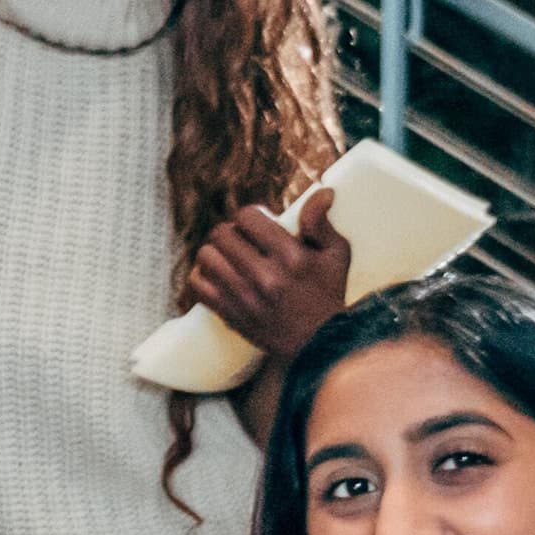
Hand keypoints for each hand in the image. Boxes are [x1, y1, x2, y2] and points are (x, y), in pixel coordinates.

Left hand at [188, 192, 353, 364]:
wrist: (321, 342)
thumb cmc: (328, 293)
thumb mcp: (336, 255)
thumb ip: (321, 222)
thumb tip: (322, 192)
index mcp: (290, 257)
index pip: (247, 217)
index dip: (251, 215)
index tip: (260, 224)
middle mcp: (264, 276)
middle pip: (222, 234)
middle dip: (232, 232)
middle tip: (244, 240)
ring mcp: (244, 297)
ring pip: (206, 257)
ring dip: (215, 252)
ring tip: (230, 257)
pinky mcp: (231, 314)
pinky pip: (198, 285)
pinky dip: (203, 275)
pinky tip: (219, 275)